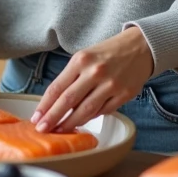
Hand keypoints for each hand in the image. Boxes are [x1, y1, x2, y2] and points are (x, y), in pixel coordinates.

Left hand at [32, 28, 153, 133]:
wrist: (141, 46)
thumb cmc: (107, 52)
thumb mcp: (85, 56)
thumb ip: (72, 78)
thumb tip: (56, 104)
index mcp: (81, 60)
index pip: (57, 87)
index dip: (45, 105)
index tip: (36, 118)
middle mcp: (95, 72)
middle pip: (68, 100)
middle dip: (53, 118)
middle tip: (43, 129)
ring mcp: (111, 84)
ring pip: (86, 110)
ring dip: (71, 123)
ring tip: (60, 130)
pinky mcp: (124, 94)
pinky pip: (103, 111)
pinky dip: (92, 117)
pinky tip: (83, 122)